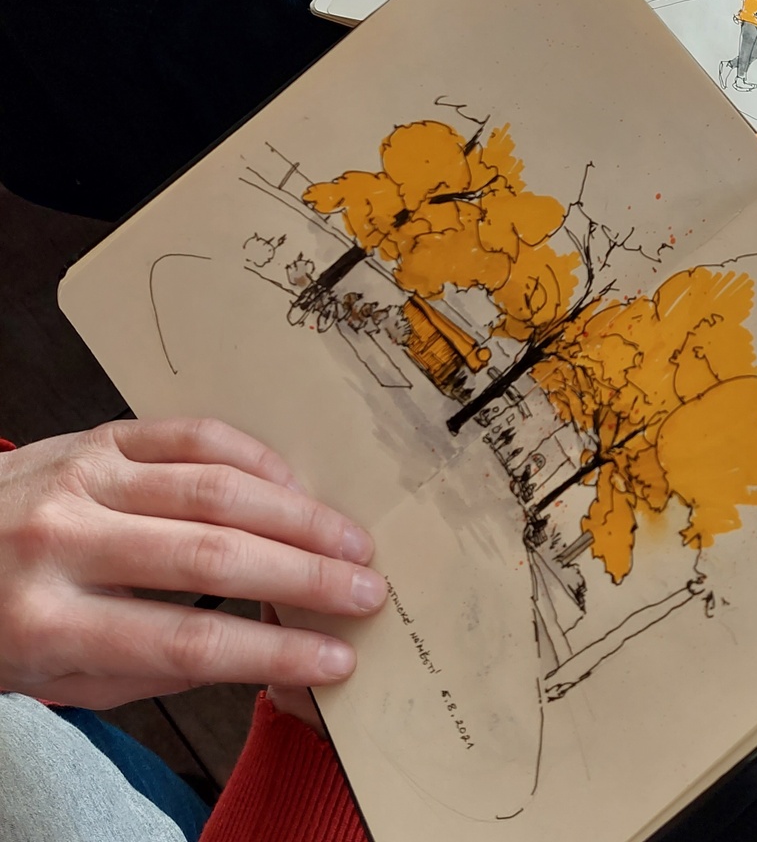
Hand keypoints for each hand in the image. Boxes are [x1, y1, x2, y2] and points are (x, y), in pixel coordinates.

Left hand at [0, 418, 386, 708]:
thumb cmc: (2, 626)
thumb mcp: (61, 676)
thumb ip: (157, 666)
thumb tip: (267, 652)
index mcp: (45, 622)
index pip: (187, 641)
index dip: (274, 653)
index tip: (334, 660)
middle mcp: (62, 542)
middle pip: (213, 559)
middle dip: (305, 579)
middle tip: (367, 593)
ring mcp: (80, 477)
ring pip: (215, 490)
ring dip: (298, 517)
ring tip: (351, 542)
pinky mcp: (97, 436)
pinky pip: (193, 434)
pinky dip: (256, 458)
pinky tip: (295, 485)